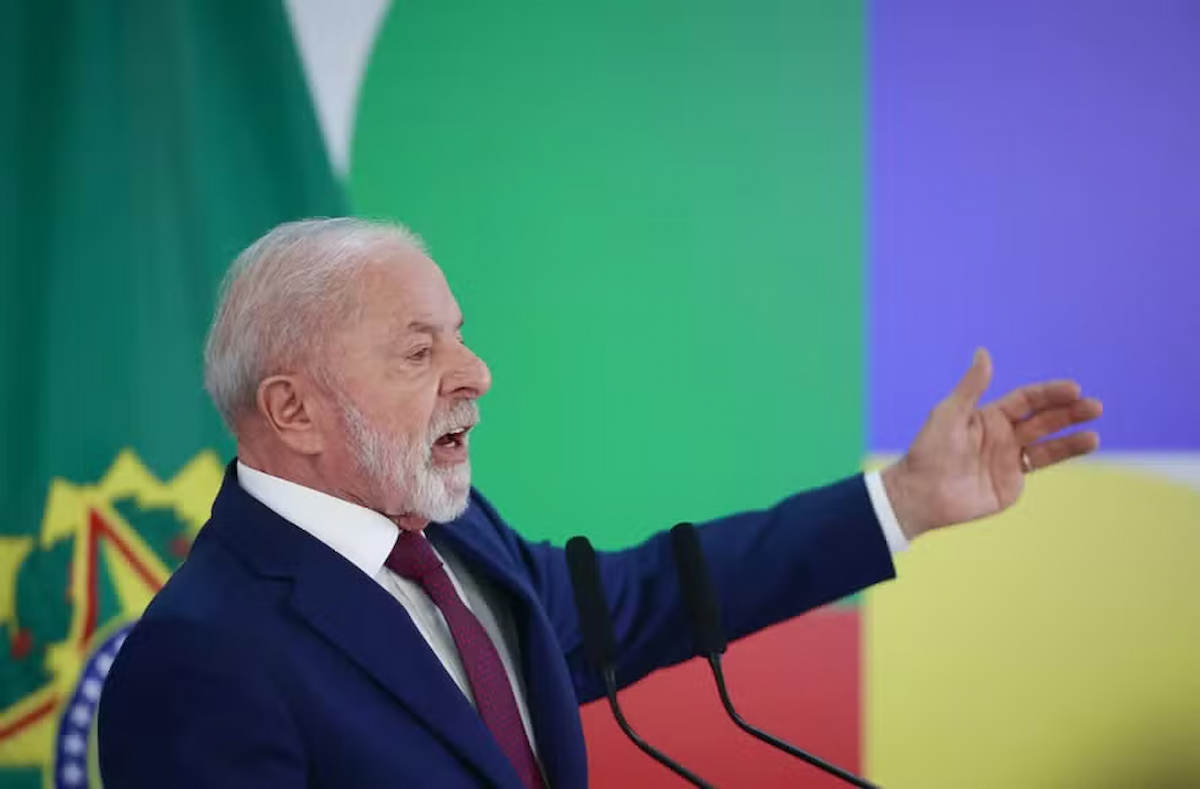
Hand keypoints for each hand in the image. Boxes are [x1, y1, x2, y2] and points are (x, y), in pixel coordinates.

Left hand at [882, 348, 1101, 539]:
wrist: (921, 494)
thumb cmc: (929, 450)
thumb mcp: (949, 414)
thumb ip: (971, 387)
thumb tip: (984, 352)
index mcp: (989, 416)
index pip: (1028, 399)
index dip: (1050, 393)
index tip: (1073, 389)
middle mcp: (1003, 435)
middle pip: (1044, 419)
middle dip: (1070, 412)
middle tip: (1095, 406)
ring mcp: (1010, 459)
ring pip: (1048, 444)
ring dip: (1073, 437)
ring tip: (1095, 434)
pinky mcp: (1012, 482)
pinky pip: (1041, 465)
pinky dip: (1064, 455)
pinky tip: (1083, 446)